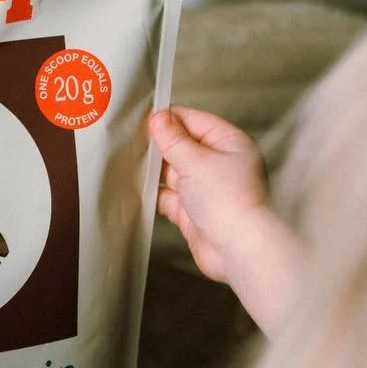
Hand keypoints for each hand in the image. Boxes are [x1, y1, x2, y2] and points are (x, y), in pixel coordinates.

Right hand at [149, 107, 302, 333]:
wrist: (239, 249)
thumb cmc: (230, 201)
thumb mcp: (197, 161)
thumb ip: (174, 139)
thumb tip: (159, 118)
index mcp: (229, 143)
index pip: (194, 121)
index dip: (169, 119)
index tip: (143, 119)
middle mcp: (219, 164)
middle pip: (182, 146)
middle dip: (159, 146)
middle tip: (131, 141)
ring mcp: (206, 189)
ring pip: (173, 172)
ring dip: (154, 170)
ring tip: (128, 163)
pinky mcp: (193, 212)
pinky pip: (168, 197)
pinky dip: (154, 193)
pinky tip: (137, 188)